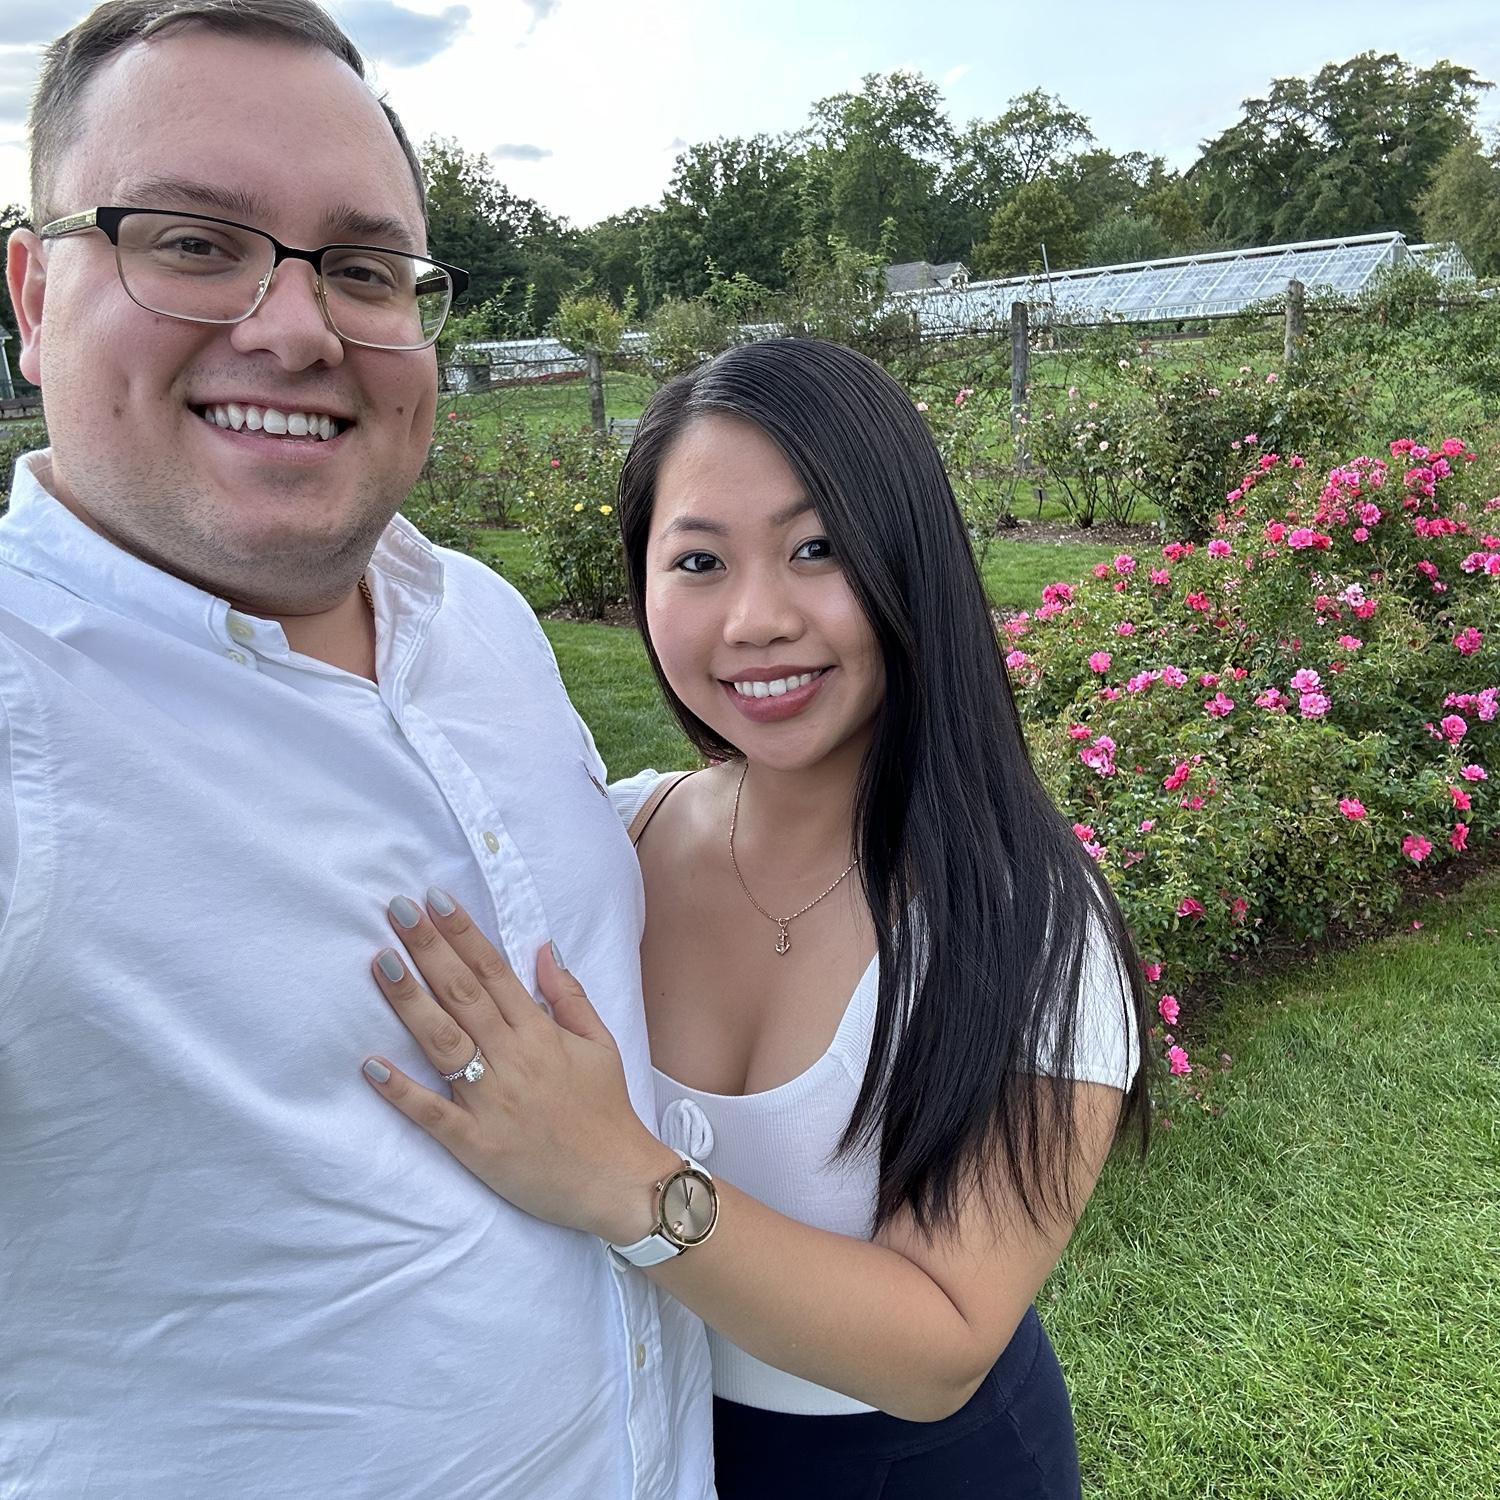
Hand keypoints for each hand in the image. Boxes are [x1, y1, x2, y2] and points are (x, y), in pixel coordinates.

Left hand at [361, 890, 677, 1242]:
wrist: (618, 1182)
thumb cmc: (607, 1111)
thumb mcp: (601, 1044)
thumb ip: (570, 997)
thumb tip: (543, 950)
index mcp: (540, 1033)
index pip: (495, 971)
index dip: (463, 933)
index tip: (434, 899)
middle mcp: (513, 1058)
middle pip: (463, 994)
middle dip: (429, 949)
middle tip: (396, 910)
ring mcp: (492, 1101)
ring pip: (443, 1041)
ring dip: (410, 1001)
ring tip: (382, 962)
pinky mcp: (476, 1144)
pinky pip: (433, 1114)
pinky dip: (401, 1091)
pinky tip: (370, 1066)